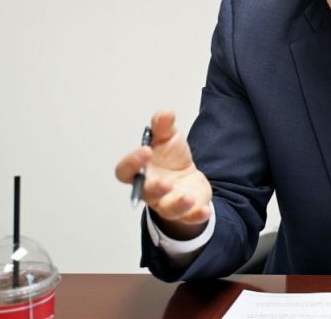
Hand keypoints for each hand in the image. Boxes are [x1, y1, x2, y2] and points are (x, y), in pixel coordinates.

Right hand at [114, 110, 211, 239]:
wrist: (187, 178)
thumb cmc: (170, 158)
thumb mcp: (167, 138)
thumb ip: (163, 126)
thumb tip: (165, 114)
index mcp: (141, 172)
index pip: (125, 172)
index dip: (131, 163)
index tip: (146, 151)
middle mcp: (151, 190)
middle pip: (146, 194)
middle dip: (154, 190)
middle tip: (164, 183)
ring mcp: (168, 202)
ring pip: (167, 209)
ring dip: (177, 204)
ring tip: (187, 197)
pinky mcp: (186, 211)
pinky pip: (189, 217)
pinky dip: (197, 215)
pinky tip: (204, 210)